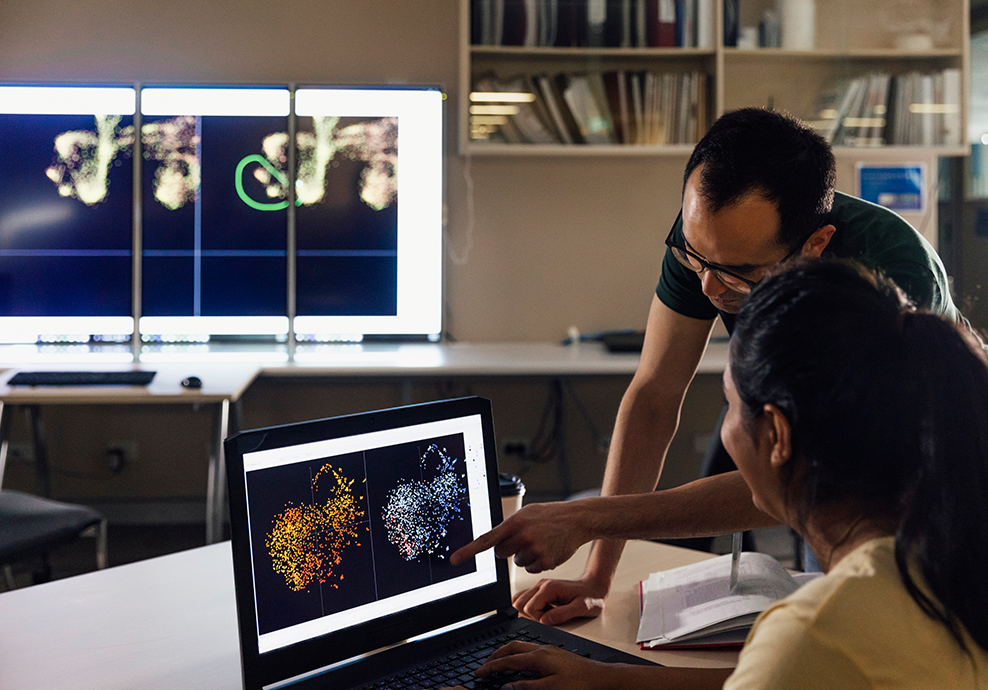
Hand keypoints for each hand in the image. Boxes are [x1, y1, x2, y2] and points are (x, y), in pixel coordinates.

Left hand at [450, 501, 593, 572]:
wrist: (577, 519)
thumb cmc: (551, 515)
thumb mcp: (528, 513)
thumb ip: (510, 526)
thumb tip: (495, 542)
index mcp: (515, 522)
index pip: (486, 539)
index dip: (468, 550)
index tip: (455, 560)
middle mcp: (523, 536)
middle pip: (501, 553)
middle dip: (508, 549)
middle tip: (525, 538)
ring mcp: (535, 550)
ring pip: (517, 562)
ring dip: (526, 555)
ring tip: (542, 541)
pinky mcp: (545, 562)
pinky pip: (531, 569)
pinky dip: (538, 562)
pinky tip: (549, 549)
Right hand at [474, 640, 613, 689]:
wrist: (603, 677)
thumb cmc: (581, 683)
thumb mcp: (552, 689)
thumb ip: (527, 687)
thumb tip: (507, 687)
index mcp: (539, 657)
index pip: (508, 661)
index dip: (492, 667)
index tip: (479, 672)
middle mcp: (542, 649)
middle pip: (512, 648)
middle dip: (496, 655)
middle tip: (484, 665)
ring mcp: (549, 650)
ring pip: (521, 647)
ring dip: (506, 653)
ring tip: (497, 662)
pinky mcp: (555, 654)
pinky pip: (529, 649)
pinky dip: (518, 654)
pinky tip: (520, 661)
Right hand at [511, 576, 606, 624]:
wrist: (595, 586)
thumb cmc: (591, 596)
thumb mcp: (582, 608)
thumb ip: (562, 614)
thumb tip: (544, 621)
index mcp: (549, 588)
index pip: (528, 607)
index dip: (538, 618)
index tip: (551, 619)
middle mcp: (541, 585)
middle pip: (518, 603)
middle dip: (531, 615)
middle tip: (549, 616)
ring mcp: (539, 586)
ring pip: (518, 601)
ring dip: (529, 612)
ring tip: (547, 613)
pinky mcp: (540, 590)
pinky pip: (524, 599)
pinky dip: (530, 609)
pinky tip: (545, 610)